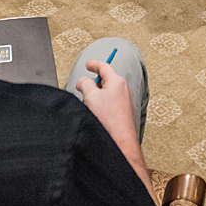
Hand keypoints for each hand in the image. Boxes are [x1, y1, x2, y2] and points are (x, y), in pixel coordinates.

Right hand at [75, 59, 153, 199]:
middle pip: (105, 80)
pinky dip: (100, 105)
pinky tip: (95, 115)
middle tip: (81, 87)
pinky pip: (109, 104)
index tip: (88, 64)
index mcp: (117, 81)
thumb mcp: (91, 96)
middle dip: (92, 83)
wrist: (120, 141)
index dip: (94, 64)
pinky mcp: (122, 113)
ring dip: (95, 96)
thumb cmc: (109, 119)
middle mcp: (123, 90)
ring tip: (88, 106)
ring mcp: (124, 101)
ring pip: (106, 93)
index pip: (104, 66)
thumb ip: (86, 84)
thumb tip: (84, 81)